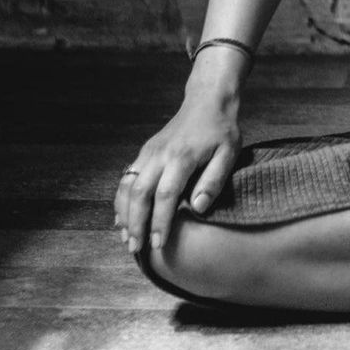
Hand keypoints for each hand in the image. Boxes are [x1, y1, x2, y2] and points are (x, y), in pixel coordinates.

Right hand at [113, 89, 240, 253]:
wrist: (207, 101)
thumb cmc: (221, 130)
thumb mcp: (229, 153)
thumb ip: (214, 181)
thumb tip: (198, 208)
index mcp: (182, 156)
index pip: (166, 195)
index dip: (160, 221)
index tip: (158, 244)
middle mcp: (160, 154)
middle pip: (140, 192)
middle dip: (135, 223)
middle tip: (136, 248)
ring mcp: (149, 152)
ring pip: (128, 185)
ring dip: (124, 213)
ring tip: (126, 238)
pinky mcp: (144, 151)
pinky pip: (127, 177)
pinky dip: (121, 199)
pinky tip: (122, 217)